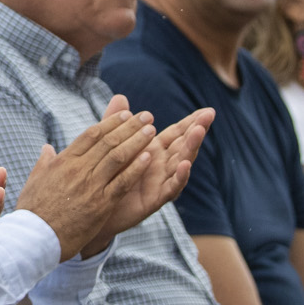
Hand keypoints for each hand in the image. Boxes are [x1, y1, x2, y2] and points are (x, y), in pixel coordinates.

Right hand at [15, 101, 160, 260]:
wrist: (35, 238)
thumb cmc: (33, 211)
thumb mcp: (34, 180)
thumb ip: (45, 162)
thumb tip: (47, 148)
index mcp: (63, 161)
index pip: (91, 135)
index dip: (110, 122)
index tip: (125, 114)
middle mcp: (78, 169)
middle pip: (108, 141)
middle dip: (130, 126)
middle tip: (146, 116)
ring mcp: (91, 186)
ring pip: (118, 157)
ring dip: (137, 142)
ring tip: (151, 131)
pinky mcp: (101, 204)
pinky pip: (122, 182)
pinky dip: (136, 169)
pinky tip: (148, 158)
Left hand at [90, 108, 210, 254]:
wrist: (95, 208)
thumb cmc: (107, 176)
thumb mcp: (113, 146)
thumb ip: (118, 123)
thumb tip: (120, 96)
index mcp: (153, 150)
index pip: (176, 133)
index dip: (191, 122)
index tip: (206, 110)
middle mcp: (161, 166)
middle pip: (183, 145)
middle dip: (196, 130)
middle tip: (209, 115)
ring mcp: (160, 182)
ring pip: (181, 163)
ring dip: (190, 148)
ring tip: (198, 132)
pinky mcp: (155, 199)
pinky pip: (171, 188)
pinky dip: (179, 176)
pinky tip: (184, 165)